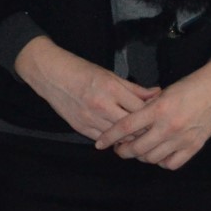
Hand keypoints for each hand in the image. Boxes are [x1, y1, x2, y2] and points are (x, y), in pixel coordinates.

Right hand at [15, 37, 158, 140]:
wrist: (51, 75)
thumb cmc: (80, 70)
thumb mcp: (109, 74)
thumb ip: (134, 88)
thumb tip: (156, 93)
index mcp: (111, 88)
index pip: (140, 108)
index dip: (152, 114)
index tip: (159, 116)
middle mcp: (102, 105)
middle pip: (132, 126)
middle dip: (145, 130)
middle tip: (154, 131)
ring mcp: (90, 118)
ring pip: (119, 137)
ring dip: (130, 138)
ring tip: (140, 137)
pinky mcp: (81, 127)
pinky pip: (103, 139)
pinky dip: (114, 140)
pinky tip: (120, 137)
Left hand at [96, 57, 210, 168]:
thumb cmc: (189, 87)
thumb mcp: (163, 93)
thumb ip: (146, 108)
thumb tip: (128, 123)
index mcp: (157, 109)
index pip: (125, 127)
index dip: (109, 137)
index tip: (100, 143)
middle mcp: (168, 127)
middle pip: (137, 148)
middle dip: (123, 151)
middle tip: (119, 148)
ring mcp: (182, 139)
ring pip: (152, 158)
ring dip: (141, 156)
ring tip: (138, 150)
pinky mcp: (194, 147)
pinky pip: (171, 164)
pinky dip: (162, 161)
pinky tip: (158, 154)